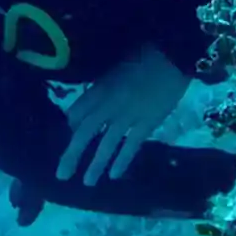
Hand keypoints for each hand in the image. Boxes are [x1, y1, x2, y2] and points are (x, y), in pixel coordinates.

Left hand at [55, 45, 190, 185]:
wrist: (173, 53)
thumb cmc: (144, 55)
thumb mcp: (115, 66)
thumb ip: (103, 85)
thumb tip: (95, 104)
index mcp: (99, 88)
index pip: (76, 113)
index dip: (71, 126)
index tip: (70, 136)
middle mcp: (108, 104)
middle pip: (85, 132)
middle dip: (72, 154)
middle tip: (62, 175)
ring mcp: (128, 115)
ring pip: (106, 143)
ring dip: (95, 164)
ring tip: (88, 182)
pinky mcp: (147, 122)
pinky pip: (131, 145)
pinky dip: (122, 160)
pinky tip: (114, 175)